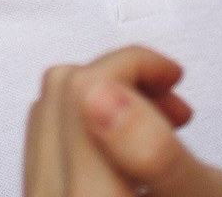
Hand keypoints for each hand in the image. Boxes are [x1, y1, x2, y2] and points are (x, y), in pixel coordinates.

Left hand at [24, 48, 221, 196]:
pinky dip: (89, 132)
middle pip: (60, 95)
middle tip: (174, 105)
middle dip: (122, 82)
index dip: (135, 65)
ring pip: (47, 117)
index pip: (82, 89)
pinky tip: (133, 156)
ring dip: (105, 104)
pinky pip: (47, 149)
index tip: (174, 79)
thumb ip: (155, 150)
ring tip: (160, 130)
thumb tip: (99, 91)